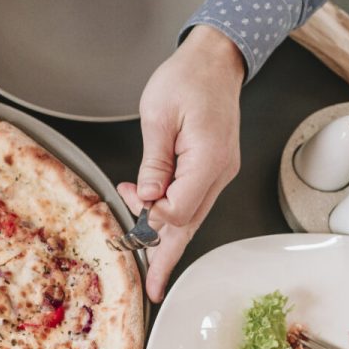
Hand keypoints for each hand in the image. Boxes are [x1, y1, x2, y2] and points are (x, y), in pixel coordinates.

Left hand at [116, 25, 245, 301]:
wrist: (216, 59)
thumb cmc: (188, 78)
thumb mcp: (160, 116)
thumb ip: (154, 162)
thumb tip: (146, 198)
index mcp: (208, 160)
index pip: (178, 209)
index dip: (150, 214)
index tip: (128, 197)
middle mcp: (219, 172)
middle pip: (190, 224)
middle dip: (167, 257)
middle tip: (154, 288)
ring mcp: (220, 171)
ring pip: (192, 216)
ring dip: (167, 237)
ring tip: (150, 268)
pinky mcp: (214, 168)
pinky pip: (193, 201)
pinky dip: (173, 215)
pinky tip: (155, 223)